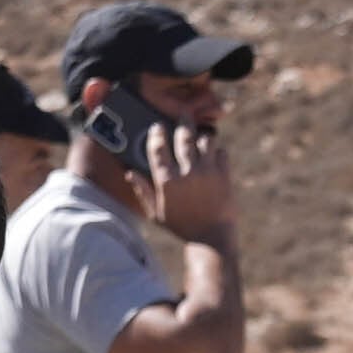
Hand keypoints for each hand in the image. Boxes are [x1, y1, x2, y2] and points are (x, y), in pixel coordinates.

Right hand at [142, 121, 235, 243]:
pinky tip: (213, 153)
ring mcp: (207, 173)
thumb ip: (143, 191)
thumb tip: (128, 173)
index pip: (158, 148)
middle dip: (183, 123)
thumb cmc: (181, 226)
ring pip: (205, 140)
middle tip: (183, 115)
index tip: (158, 127)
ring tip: (200, 135)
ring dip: (202, 136)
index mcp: (167, 181)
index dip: (157, 134)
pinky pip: (221, 153)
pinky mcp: (224, 176)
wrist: (212, 238)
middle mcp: (187, 172)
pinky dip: (217, 151)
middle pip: (184, 137)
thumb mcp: (156, 213)